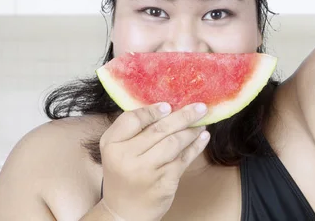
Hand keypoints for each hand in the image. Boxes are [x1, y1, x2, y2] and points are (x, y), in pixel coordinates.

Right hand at [99, 102, 209, 220]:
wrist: (124, 212)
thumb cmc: (123, 174)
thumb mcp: (117, 150)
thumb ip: (133, 130)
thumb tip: (166, 107)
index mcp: (111, 144)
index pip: (132, 119)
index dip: (152, 110)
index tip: (168, 105)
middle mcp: (126, 157)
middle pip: (158, 129)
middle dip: (183, 116)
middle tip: (199, 107)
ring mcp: (146, 171)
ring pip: (174, 142)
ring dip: (191, 131)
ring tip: (201, 122)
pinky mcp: (163, 182)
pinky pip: (183, 159)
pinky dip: (195, 146)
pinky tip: (202, 138)